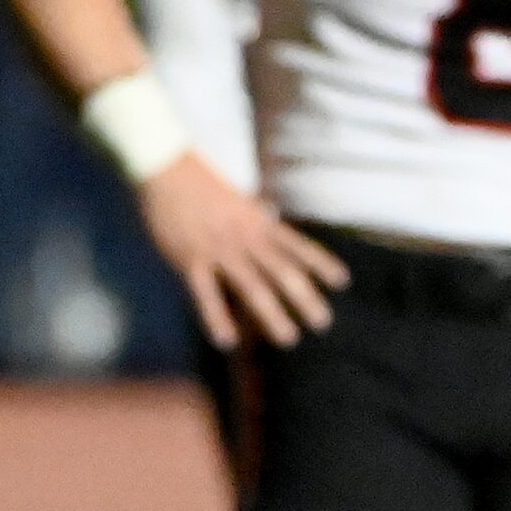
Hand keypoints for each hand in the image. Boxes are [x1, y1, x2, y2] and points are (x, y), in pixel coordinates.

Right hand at [137, 154, 345, 349]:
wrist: (167, 169)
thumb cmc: (203, 186)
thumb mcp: (239, 201)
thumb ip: (255, 220)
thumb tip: (272, 227)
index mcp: (259, 222)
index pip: (297, 245)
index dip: (320, 263)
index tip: (342, 281)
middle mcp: (245, 237)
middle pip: (282, 271)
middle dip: (305, 298)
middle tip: (323, 322)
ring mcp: (219, 249)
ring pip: (252, 286)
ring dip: (272, 314)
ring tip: (289, 338)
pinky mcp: (190, 259)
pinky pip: (205, 294)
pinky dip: (216, 318)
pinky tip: (227, 340)